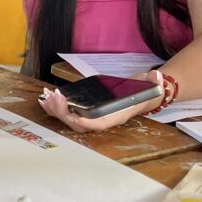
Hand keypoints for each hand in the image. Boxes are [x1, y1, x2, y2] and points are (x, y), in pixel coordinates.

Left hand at [38, 70, 163, 132]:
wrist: (141, 94)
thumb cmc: (143, 91)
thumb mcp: (151, 85)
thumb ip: (153, 82)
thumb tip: (156, 77)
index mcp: (116, 115)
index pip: (100, 124)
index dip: (86, 123)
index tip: (74, 117)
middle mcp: (102, 119)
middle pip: (78, 123)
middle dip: (65, 113)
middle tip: (56, 98)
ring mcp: (92, 116)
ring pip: (69, 119)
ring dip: (56, 110)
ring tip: (48, 97)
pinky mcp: (84, 110)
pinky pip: (66, 112)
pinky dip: (54, 108)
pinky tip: (45, 100)